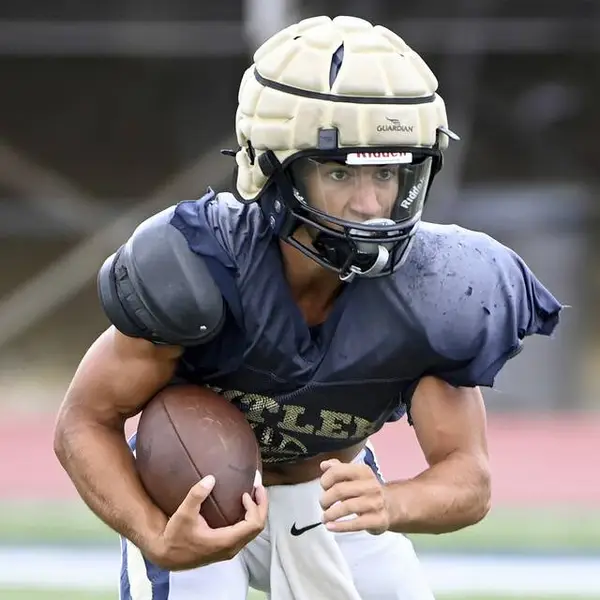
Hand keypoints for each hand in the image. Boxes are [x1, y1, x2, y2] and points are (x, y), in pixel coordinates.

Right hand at [148, 473, 267, 570]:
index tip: (245, 493)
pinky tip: (241, 505)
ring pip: (252, 530)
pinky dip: (248, 517)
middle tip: (258, 487)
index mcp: (226, 541)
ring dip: (255, 511)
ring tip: (253, 493)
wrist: (166, 556)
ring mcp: (229, 549)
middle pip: (258, 527)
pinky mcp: (225, 547)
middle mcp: (231, 548)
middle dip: (261, 505)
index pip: (253, 524)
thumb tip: (211, 478)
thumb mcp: (183, 514)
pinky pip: (245, 532)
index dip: (255, 506)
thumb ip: (196, 495)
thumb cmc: (175, 537)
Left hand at [320, 459, 389, 534]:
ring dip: (330, 514)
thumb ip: (337, 468)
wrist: (389, 506)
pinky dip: (339, 526)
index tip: (323, 487)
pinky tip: (330, 526)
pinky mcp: (378, 520)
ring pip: (346, 507)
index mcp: (363, 471)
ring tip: (325, 517)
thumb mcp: (353, 476)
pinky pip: (356, 524)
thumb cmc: (366, 491)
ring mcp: (376, 502)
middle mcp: (371, 485)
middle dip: (325, 499)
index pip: (337, 471)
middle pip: (339, 490)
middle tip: (323, 504)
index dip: (325, 480)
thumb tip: (324, 465)